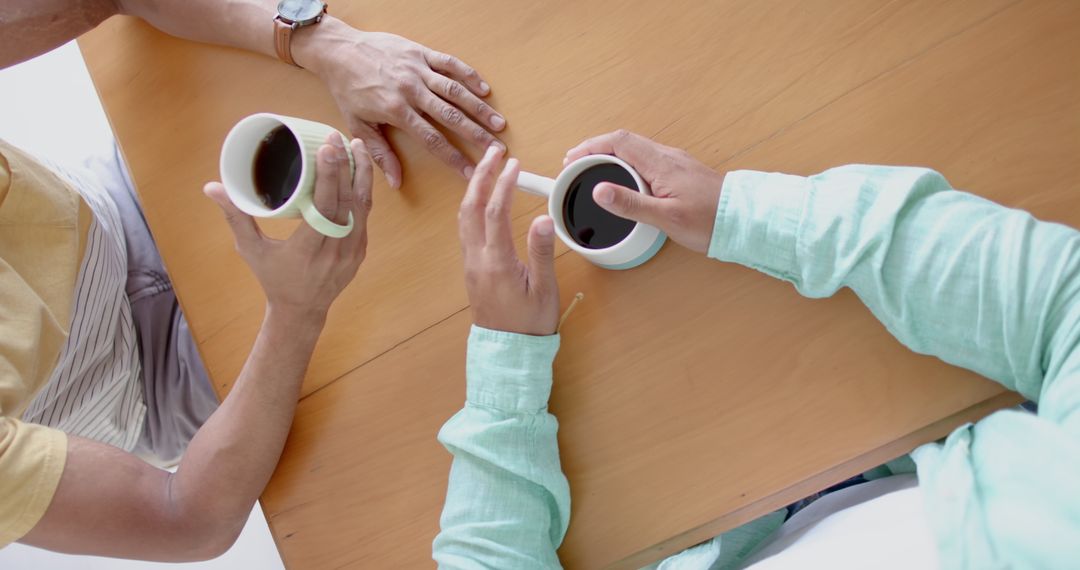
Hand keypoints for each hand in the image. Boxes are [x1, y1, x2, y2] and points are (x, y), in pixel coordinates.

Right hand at [204, 133, 372, 319]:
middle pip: (345, 202)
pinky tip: (359, 170)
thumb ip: (235, 217)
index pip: (324, 209)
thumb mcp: (251, 250)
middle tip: (336, 137)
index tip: (327, 148)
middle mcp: (334, 251)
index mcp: (307, 251)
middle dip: (343, 167)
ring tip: (356, 145)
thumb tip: (211, 187)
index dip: (329, 177)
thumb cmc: (273, 278)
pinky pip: (365, 215)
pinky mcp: (360, 250)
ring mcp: (352, 251)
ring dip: (361, 174)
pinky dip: (363, 190)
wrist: (301, 311)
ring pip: (362, 206)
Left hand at [295, 18, 505, 187]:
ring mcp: (418, 70)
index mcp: (396, 111)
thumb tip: (396, 182)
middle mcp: (411, 91)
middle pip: (450, 117)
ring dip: (478, 108)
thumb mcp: (358, 125)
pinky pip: (449, 63)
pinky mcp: (421, 53)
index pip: (432, 140)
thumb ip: (380, 153)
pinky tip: (484, 89)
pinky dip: (468, 75)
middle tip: (497, 149)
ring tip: (499, 123)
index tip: (472, 172)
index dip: (454, 158)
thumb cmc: (347, 89)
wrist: (338, 51)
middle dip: (476, 134)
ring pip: (454, 91)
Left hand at [459, 146, 559, 335]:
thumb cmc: (529, 324)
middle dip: (480, 176)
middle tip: (493, 153)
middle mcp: (477, 259)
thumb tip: (542, 218)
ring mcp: (470, 263)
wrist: (507, 352)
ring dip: (473, 188)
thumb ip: (541, 252)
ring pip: (464, 217)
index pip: (496, 212)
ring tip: (486, 167)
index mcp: (496, 262)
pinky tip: (481, 197)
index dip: (504, 184)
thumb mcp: (544, 290)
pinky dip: (471, 205)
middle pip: (471, 207)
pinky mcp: (471, 267)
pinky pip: (465, 228)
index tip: (514, 164)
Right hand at [563, 130, 723, 252]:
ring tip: (593, 170)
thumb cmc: (710, 221)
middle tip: (576, 164)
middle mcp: (667, 157)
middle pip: (624, 141)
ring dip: (611, 155)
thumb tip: (600, 191)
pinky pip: (646, 159)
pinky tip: (623, 179)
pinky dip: (626, 163)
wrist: (744, 219)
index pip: (618, 142)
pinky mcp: (681, 171)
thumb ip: (631, 203)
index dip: (590, 147)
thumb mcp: (666, 217)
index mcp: (660, 164)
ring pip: (635, 149)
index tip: (571, 159)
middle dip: (595, 149)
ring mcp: (675, 162)